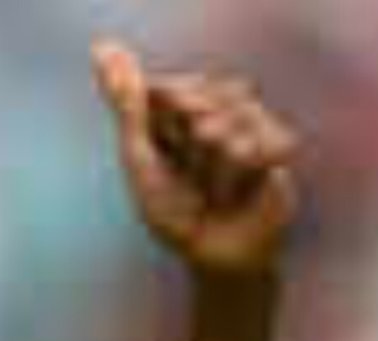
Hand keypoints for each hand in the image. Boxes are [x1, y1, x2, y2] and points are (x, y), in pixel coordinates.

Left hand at [92, 40, 296, 279]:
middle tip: (193, 169)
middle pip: (207, 91)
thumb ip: (127, 104)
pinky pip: (261, 140)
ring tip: (214, 189)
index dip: (167, 110)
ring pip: (236, 112)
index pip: (169, 89)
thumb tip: (100, 46)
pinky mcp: (278, 146)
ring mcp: (250, 125)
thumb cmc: (176, 215)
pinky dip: (242, 170)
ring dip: (216, 158)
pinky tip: (238, 191)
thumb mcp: (142, 160)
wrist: (213, 256)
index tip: (165, 141)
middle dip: (192, 133)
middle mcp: (217, 111)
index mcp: (179, 114)